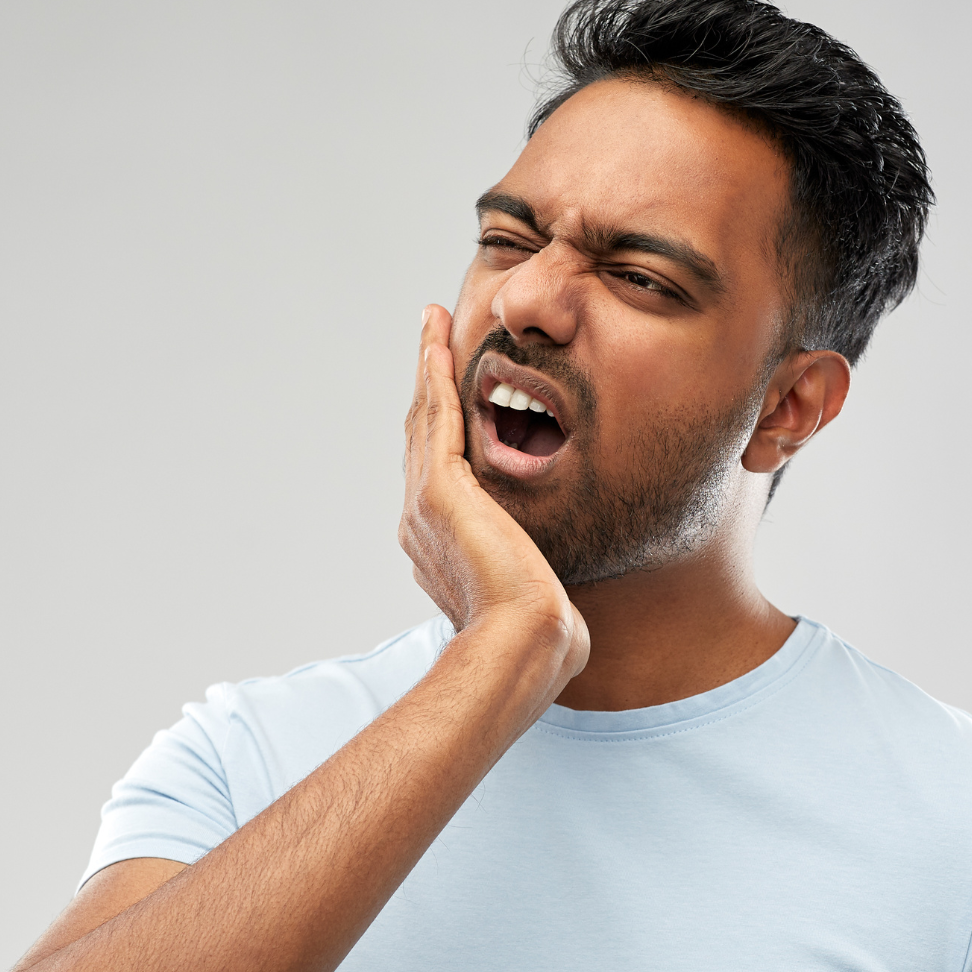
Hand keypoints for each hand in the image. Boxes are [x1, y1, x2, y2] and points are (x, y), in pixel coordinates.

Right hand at [400, 306, 588, 681]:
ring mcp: (424, 506)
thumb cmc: (537, 637)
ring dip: (427, 367)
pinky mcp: (441, 491)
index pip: (438, 471)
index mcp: (438, 546)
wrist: (521, 646)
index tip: (447, 397)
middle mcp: (420, 522)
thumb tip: (551, 597)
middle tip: (429, 339)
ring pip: (424, 419)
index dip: (440, 428)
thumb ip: (529, 583)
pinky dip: (434, 378)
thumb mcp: (531, 598)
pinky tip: (437, 346)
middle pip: (422, 436)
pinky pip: (436, 419)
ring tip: (430, 326)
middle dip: (427, 385)